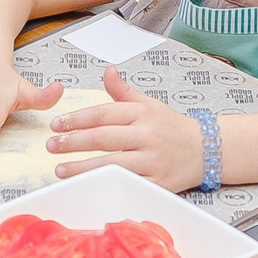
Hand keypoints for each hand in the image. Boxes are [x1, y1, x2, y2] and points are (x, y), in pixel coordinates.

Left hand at [45, 64, 203, 187]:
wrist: (206, 150)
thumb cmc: (172, 127)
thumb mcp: (149, 104)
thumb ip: (124, 91)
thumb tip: (107, 71)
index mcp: (142, 113)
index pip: (103, 114)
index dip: (76, 119)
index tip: (56, 125)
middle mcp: (147, 135)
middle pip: (103, 138)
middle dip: (73, 142)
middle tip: (51, 146)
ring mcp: (153, 160)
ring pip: (112, 163)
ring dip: (83, 167)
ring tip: (60, 168)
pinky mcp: (157, 183)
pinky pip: (127, 184)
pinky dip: (106, 185)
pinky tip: (88, 186)